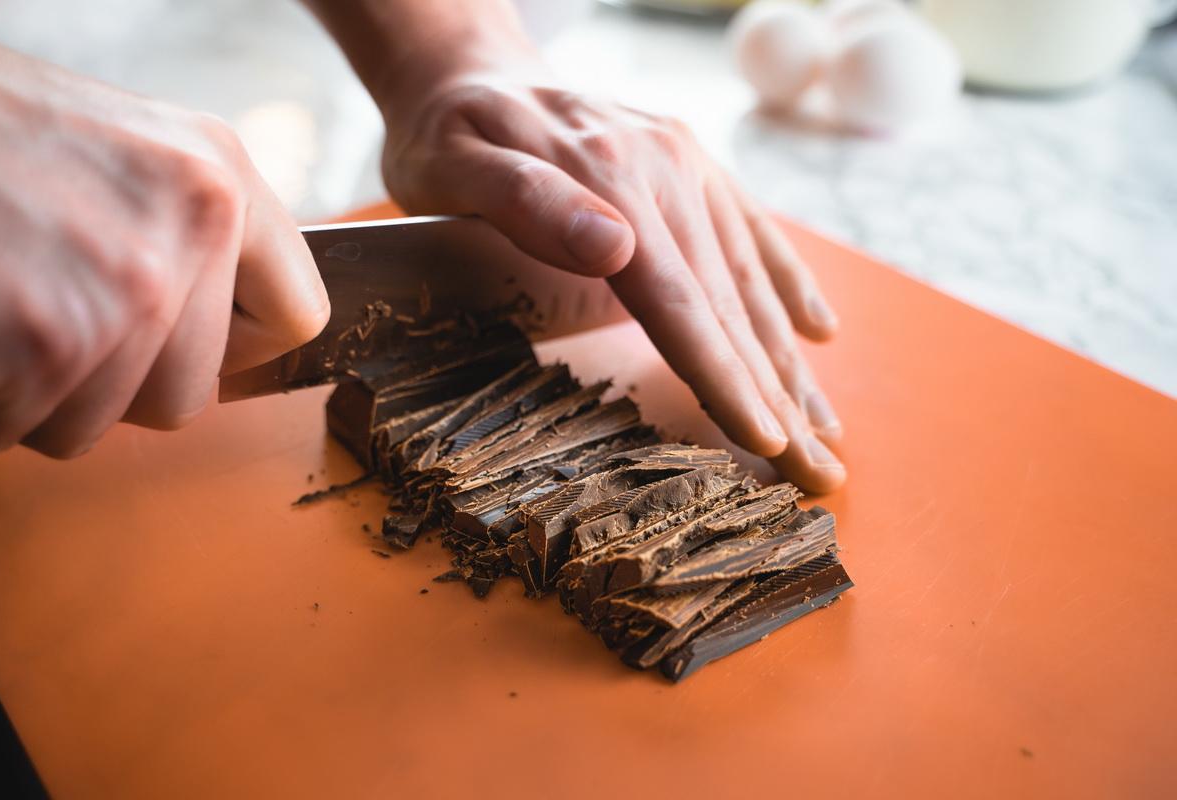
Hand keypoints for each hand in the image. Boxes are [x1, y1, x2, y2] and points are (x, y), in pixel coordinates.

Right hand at [0, 14, 328, 457]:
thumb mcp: (113, 150)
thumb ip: (181, 238)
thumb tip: (218, 333)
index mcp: (216, 175)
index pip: (296, 320)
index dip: (235, 352)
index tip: (184, 345)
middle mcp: (186, 232)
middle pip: (186, 400)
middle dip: (105, 384)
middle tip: (29, 304)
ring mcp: (116, 296)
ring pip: (90, 430)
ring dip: (20, 394)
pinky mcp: (31, 351)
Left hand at [378, 70, 844, 491]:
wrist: (465, 66)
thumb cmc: (445, 132)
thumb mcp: (453, 162)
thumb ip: (526, 201)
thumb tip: (615, 247)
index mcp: (610, 177)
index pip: (681, 301)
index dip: (724, 377)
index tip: (766, 442)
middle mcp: (665, 169)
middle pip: (730, 302)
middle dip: (778, 396)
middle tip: (823, 474)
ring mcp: (685, 165)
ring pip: (750, 278)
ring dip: (792, 360)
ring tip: (829, 430)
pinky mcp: (689, 165)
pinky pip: (752, 232)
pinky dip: (788, 286)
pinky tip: (820, 331)